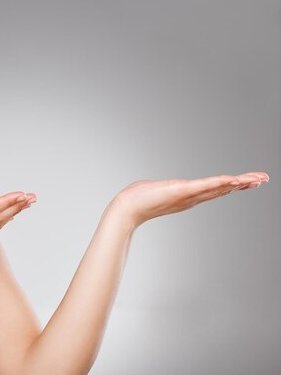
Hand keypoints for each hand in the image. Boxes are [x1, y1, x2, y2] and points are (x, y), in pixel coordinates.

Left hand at [111, 171, 269, 227]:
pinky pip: (205, 186)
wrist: (126, 209)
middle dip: (244, 184)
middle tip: (263, 179)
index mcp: (187, 196)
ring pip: (219, 188)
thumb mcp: (155, 191)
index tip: (248, 181)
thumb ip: (161, 190)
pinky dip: (220, 182)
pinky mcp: (181, 191)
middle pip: (223, 189)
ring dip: (239, 182)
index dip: (232, 185)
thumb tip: (156, 188)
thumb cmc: (136, 200)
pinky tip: (234, 179)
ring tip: (258, 179)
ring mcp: (188, 195)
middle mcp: (191, 198)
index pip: (214, 189)